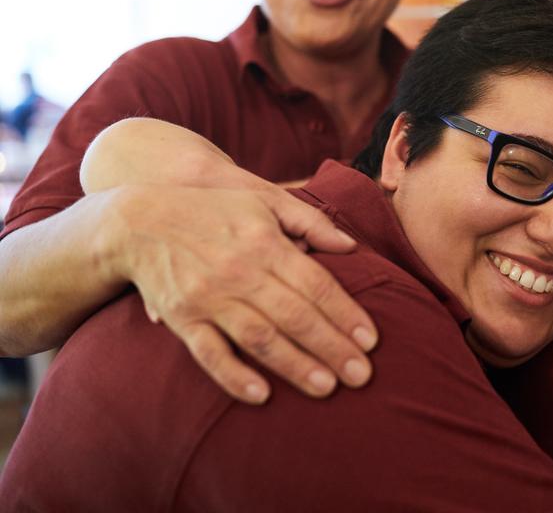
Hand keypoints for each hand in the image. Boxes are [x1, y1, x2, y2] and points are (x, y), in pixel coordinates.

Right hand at [106, 183, 377, 403]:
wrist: (138, 221)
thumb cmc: (213, 210)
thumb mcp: (264, 200)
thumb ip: (310, 221)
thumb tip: (351, 246)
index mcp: (265, 243)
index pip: (315, 284)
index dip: (345, 313)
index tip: (371, 340)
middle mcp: (240, 272)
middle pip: (295, 316)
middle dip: (331, 347)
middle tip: (362, 376)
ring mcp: (209, 297)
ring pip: (259, 338)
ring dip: (295, 366)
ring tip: (327, 388)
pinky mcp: (182, 318)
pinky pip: (209, 353)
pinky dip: (234, 375)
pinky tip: (261, 395)